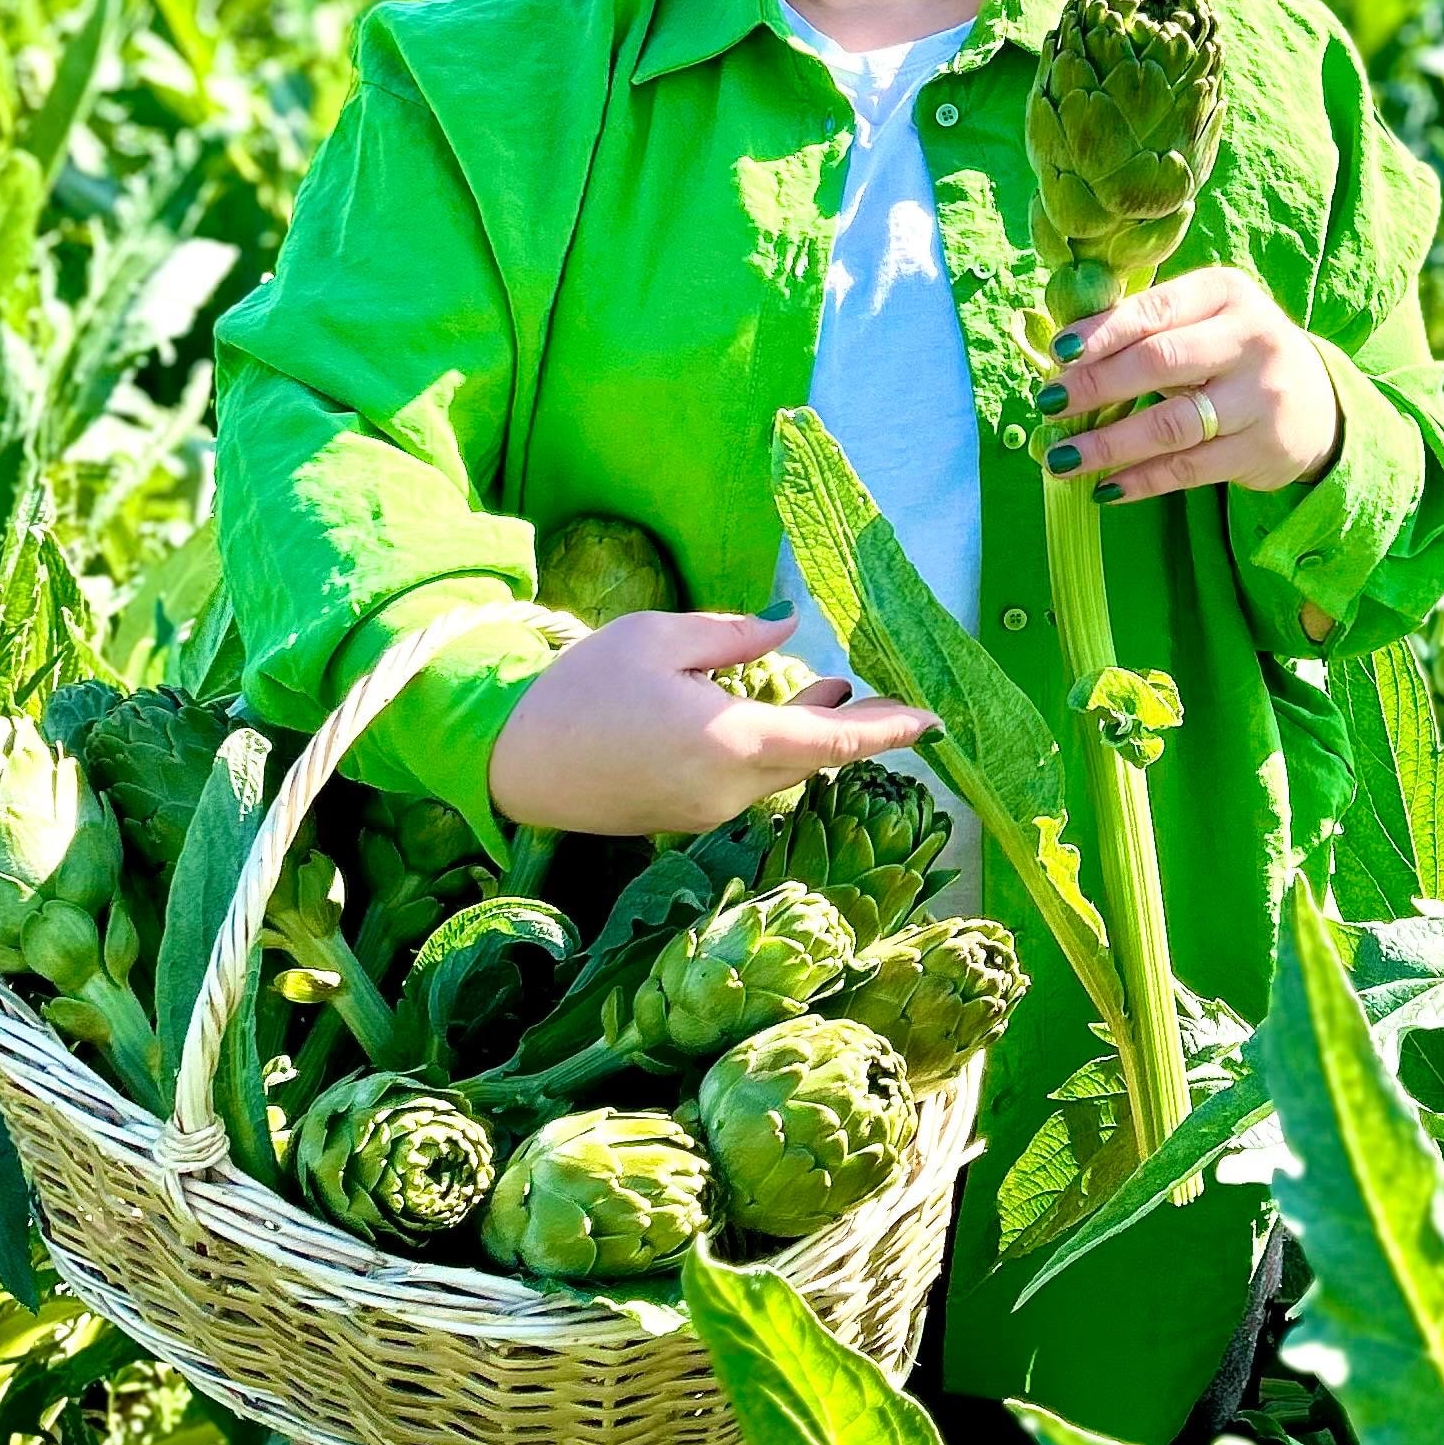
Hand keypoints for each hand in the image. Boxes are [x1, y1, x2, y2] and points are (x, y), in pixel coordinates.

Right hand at [485, 610, 934, 840]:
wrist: (510, 761)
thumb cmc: (580, 689)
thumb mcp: (658, 638)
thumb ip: (733, 635)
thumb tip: (789, 627)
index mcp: (732, 743)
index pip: (832, 741)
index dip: (888, 731)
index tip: (934, 721)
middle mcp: (730, 790)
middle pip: (813, 760)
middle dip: (857, 728)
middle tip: (898, 698)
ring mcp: (707, 811)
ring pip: (780, 770)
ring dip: (812, 733)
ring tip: (837, 689)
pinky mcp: (684, 817)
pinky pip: (747, 781)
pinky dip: (773, 747)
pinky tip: (776, 713)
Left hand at [1038, 267, 1341, 506]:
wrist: (1316, 402)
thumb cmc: (1233, 352)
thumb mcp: (1206, 319)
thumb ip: (1149, 325)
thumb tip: (1062, 352)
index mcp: (1227, 293)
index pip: (1155, 310)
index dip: (1101, 332)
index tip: (1058, 353)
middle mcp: (1251, 339)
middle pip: (1159, 362)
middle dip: (1096, 385)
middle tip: (1048, 404)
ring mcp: (1261, 397)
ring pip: (1171, 424)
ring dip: (1108, 445)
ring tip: (1060, 458)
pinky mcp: (1261, 448)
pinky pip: (1188, 469)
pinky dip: (1140, 481)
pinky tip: (1104, 488)